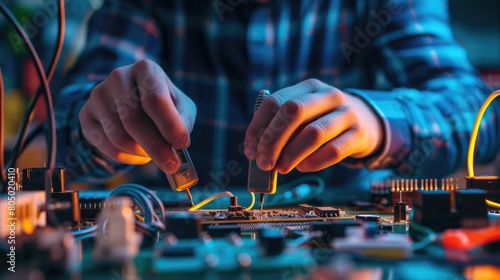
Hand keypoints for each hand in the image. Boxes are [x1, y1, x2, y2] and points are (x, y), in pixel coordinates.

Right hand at [79, 59, 196, 173]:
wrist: (136, 101)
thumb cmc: (165, 105)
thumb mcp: (182, 107)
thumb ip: (183, 122)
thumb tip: (179, 142)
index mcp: (145, 69)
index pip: (155, 99)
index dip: (169, 125)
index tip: (182, 144)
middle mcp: (118, 77)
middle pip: (134, 121)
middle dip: (156, 148)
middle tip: (172, 166)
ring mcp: (97, 95)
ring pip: (119, 138)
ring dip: (142, 153)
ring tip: (154, 152)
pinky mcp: (85, 114)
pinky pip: (105, 146)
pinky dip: (127, 158)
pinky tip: (138, 153)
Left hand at [244, 79, 383, 172]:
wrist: (367, 123)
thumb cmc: (324, 122)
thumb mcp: (304, 116)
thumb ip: (282, 129)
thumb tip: (258, 153)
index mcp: (308, 88)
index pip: (275, 102)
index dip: (258, 128)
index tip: (251, 151)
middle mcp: (328, 95)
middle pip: (293, 112)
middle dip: (273, 140)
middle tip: (264, 163)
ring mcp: (346, 113)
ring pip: (313, 133)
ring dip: (292, 155)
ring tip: (282, 168)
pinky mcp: (359, 134)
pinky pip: (334, 150)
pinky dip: (314, 162)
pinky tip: (304, 167)